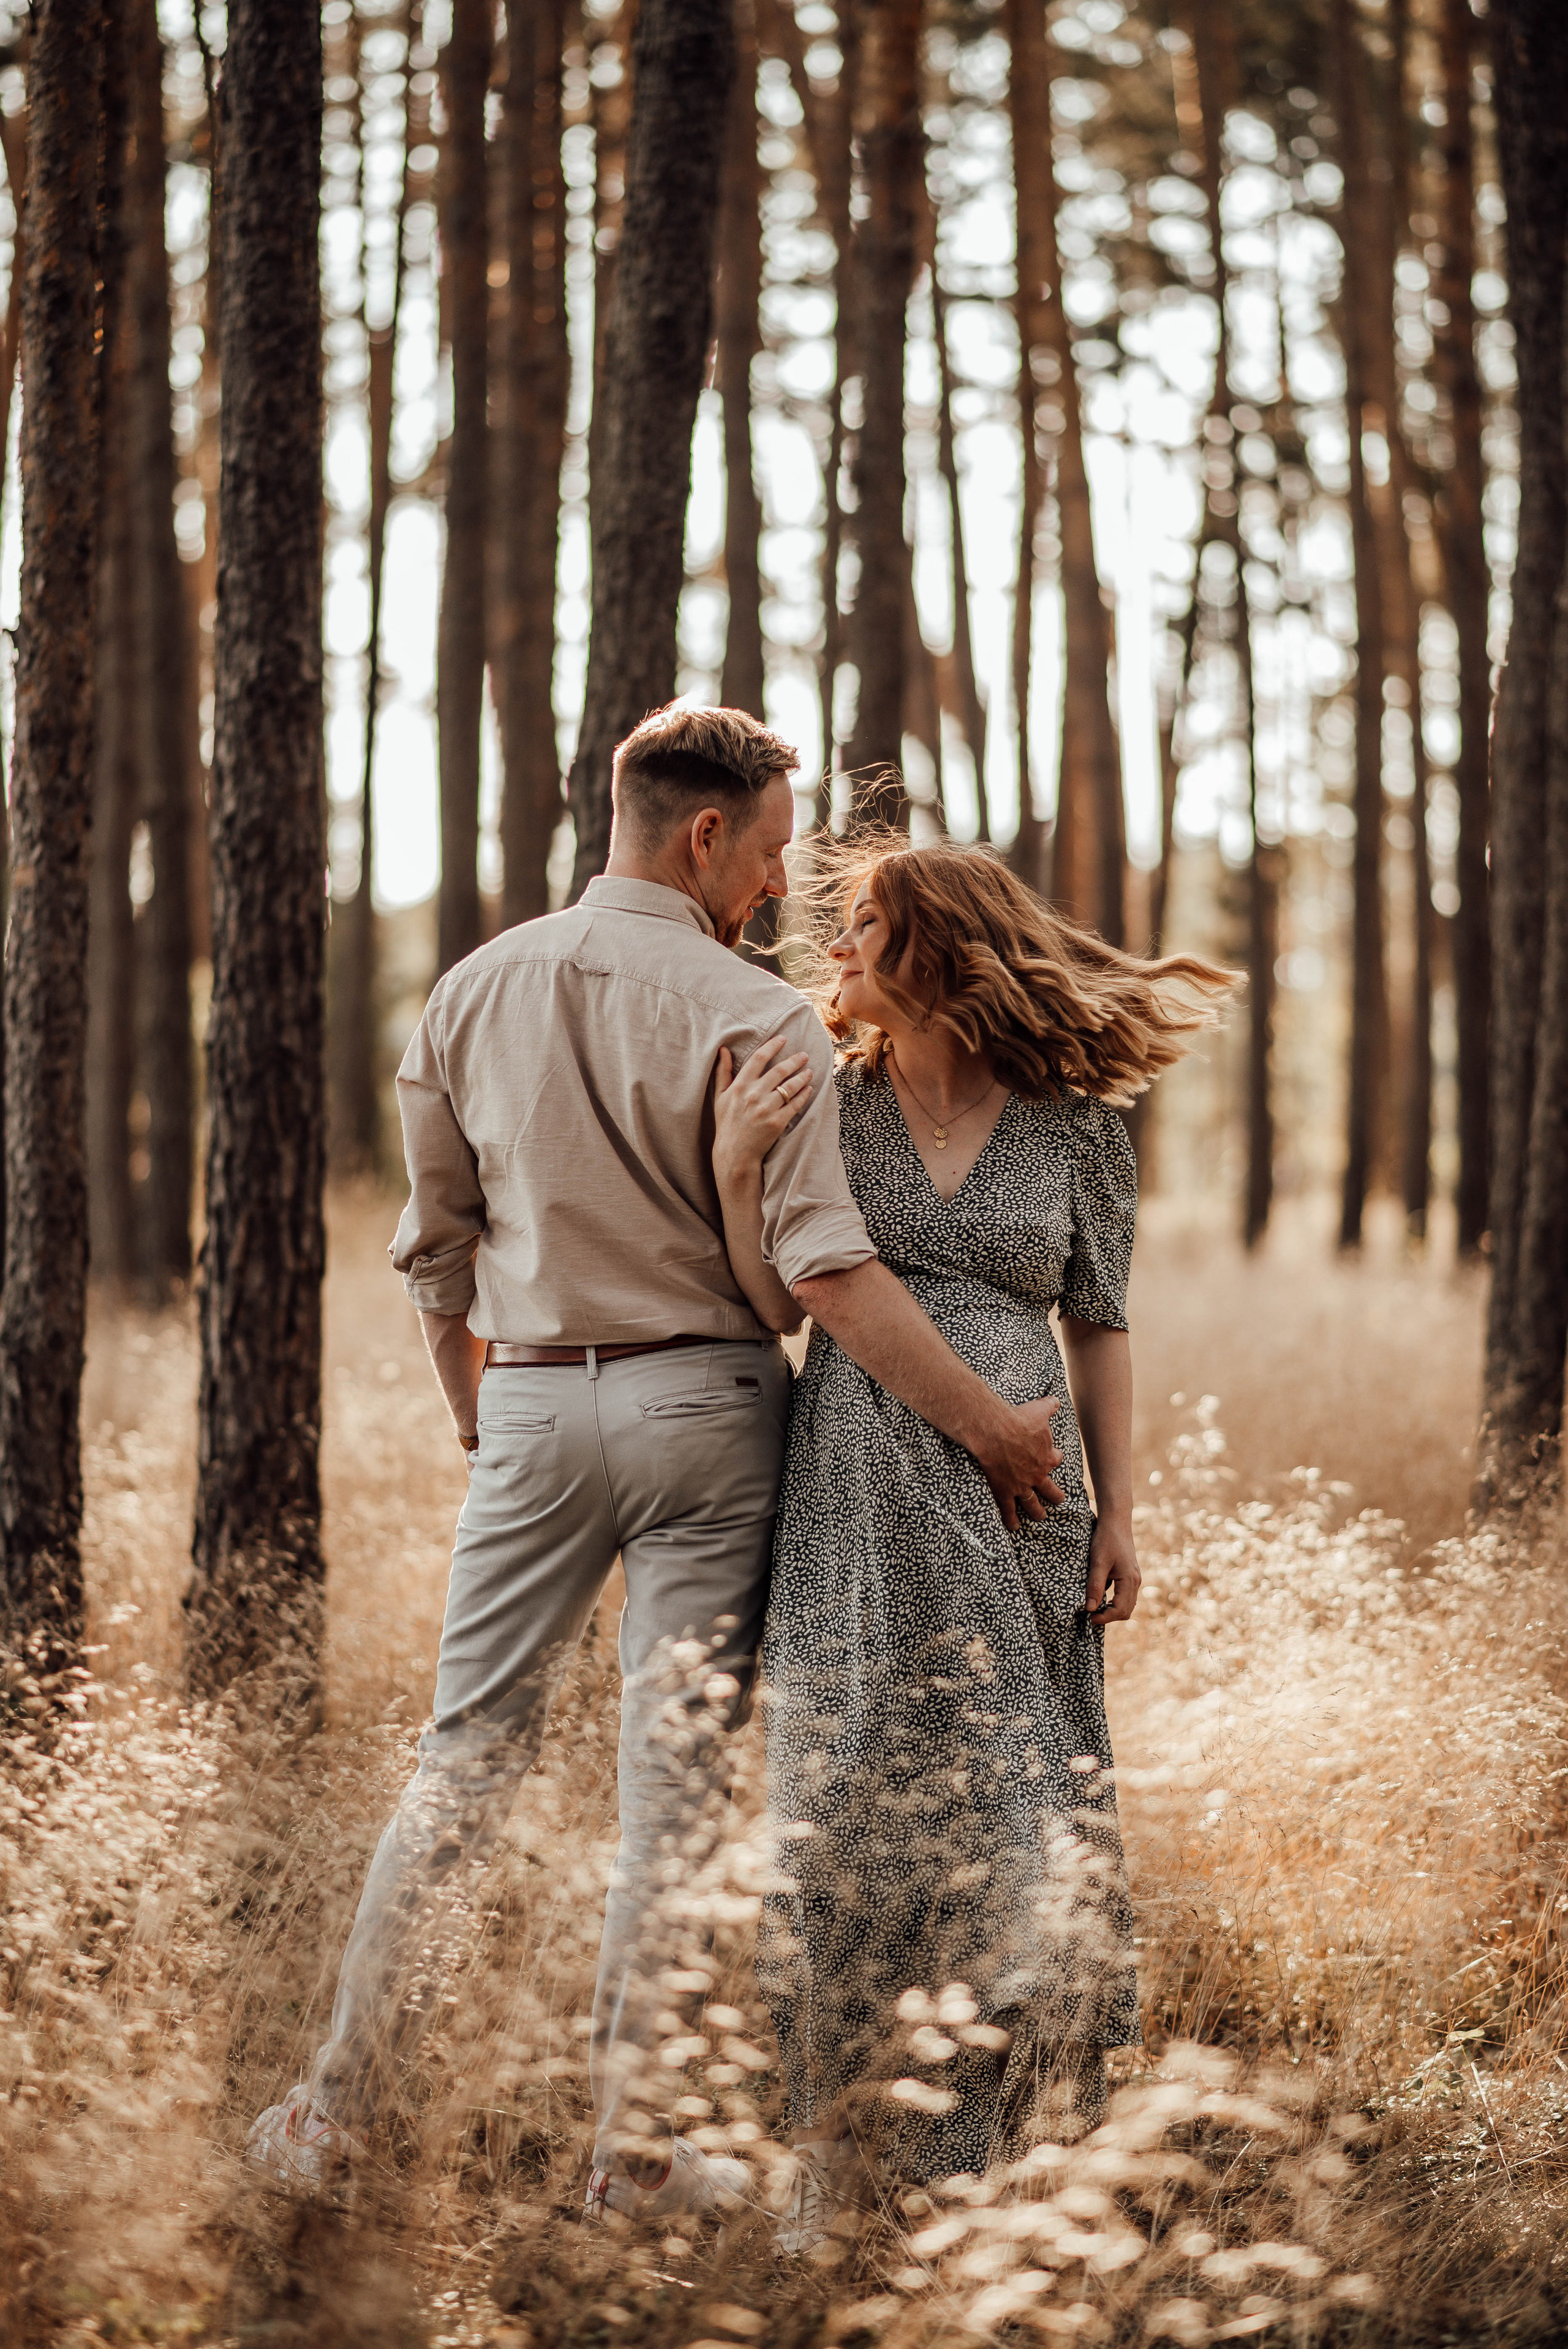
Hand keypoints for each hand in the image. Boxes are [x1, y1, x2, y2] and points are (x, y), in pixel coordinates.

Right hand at [714, 1036, 814, 1176]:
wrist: (735, 1152)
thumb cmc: (727, 1122)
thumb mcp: (720, 1096)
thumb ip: (723, 1071)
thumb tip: (723, 1049)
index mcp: (740, 1086)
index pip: (758, 1059)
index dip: (772, 1046)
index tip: (783, 1039)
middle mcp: (754, 1095)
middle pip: (779, 1070)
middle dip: (794, 1060)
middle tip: (804, 1055)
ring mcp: (766, 1109)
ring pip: (790, 1086)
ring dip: (803, 1076)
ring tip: (810, 1071)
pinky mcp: (778, 1122)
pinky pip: (795, 1104)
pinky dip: (804, 1095)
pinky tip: (808, 1089)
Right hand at [972, 1395, 1064, 1531]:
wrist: (997, 1432)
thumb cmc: (1018, 1420)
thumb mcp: (1039, 1410)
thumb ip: (1049, 1406)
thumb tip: (1056, 1400)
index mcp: (1047, 1457)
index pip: (1055, 1460)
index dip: (1055, 1458)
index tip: (1055, 1458)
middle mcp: (1037, 1475)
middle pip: (1050, 1489)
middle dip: (1055, 1496)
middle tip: (1058, 1500)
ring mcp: (1022, 1486)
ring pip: (1033, 1505)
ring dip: (1037, 1512)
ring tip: (1040, 1517)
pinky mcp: (1005, 1492)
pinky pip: (1009, 1510)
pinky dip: (1011, 1520)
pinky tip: (1013, 1528)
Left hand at [1086, 1515, 1139, 1623]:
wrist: (1116, 1521)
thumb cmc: (1106, 1539)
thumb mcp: (1098, 1562)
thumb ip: (1095, 1586)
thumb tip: (1090, 1609)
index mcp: (1129, 1580)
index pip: (1120, 1610)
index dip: (1105, 1618)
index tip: (1089, 1617)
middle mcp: (1135, 1582)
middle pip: (1126, 1611)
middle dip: (1109, 1616)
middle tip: (1090, 1614)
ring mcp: (1134, 1578)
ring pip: (1127, 1604)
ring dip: (1112, 1610)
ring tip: (1094, 1606)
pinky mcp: (1129, 1575)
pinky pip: (1125, 1595)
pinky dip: (1114, 1601)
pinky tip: (1100, 1595)